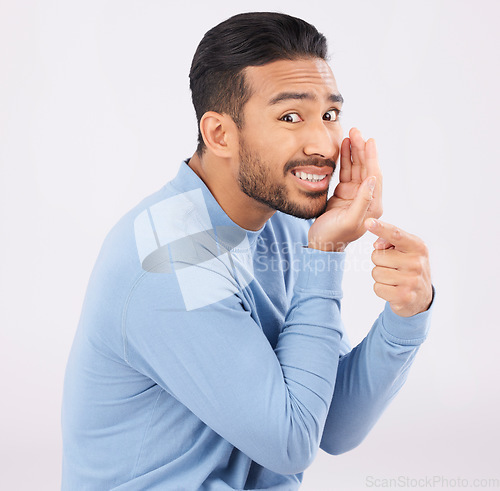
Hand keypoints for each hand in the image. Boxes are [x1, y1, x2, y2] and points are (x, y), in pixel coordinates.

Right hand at [308, 128, 382, 250]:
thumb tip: (371, 178)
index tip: (369, 140)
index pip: (374, 176)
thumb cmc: (334, 235)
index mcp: (373, 206)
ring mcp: (355, 195)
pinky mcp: (344, 194)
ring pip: (356, 168)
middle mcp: (367, 198)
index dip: (372, 157)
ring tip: (351, 134)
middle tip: (357, 132)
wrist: (320, 244)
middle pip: (367, 168)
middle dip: (363, 149)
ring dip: (354, 151)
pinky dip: (345, 159)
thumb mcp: (349, 220)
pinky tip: (344, 147)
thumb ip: (362, 200)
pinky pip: (346, 172)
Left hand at [366, 218, 432, 316]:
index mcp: (418, 247)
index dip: (381, 228)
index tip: (368, 222)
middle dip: (379, 262)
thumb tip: (377, 245)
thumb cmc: (408, 268)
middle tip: (393, 267)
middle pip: (377, 256)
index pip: (396, 235)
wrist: (421, 297)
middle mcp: (416, 263)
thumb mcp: (405, 250)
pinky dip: (381, 289)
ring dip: (380, 276)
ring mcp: (411, 281)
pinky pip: (377, 288)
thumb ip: (390, 241)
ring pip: (376, 272)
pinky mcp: (404, 296)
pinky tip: (393, 289)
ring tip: (394, 278)